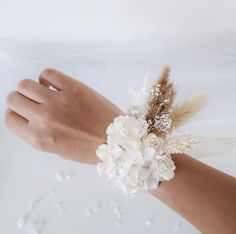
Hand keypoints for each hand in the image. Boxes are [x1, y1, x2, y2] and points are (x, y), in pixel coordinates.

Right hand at [5, 68, 122, 163]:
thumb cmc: (90, 149)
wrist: (116, 140)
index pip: (10, 118)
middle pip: (13, 98)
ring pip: (26, 84)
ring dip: (31, 88)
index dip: (15, 114)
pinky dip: (47, 78)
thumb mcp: (58, 150)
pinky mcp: (73, 88)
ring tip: (44, 93)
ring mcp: (59, 101)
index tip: (24, 113)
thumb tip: (31, 117)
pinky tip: (55, 86)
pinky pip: (48, 74)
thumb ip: (40, 135)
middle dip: (21, 100)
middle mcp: (44, 118)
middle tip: (33, 102)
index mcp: (39, 138)